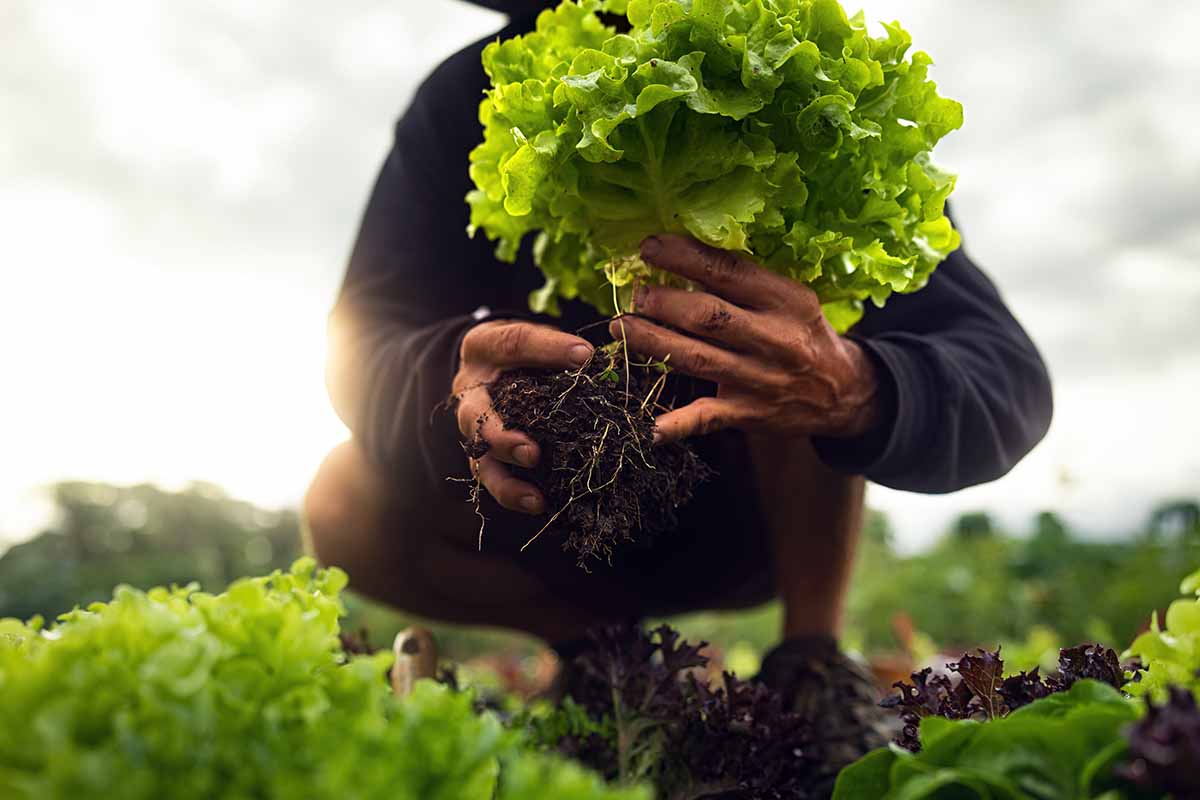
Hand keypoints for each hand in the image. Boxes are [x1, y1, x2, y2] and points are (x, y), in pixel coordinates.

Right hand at [453, 319, 593, 513]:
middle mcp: (470, 392)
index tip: (583, 356)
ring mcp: (473, 428)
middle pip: (477, 418)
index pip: (513, 345)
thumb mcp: (533, 335)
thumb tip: (588, 358)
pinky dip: (513, 494)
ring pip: (480, 460)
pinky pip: (493, 478)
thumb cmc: (520, 350)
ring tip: (534, 498)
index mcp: (483, 348)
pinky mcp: (483, 454)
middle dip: (502, 439)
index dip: (548, 349)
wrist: (490, 364)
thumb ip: (554, 345)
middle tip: (531, 453)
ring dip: (505, 482)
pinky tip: (539, 503)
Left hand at [610, 235, 882, 444]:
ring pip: (698, 360)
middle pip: (708, 317)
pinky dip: (676, 424)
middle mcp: (775, 339)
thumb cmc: (804, 334)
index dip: (685, 257)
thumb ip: (747, 283)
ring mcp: (761, 380)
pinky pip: (707, 418)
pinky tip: (647, 427)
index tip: (649, 248)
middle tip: (634, 295)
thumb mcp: (791, 299)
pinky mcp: (749, 414)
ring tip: (622, 329)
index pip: (730, 272)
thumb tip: (683, 256)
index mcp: (787, 300)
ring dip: (653, 344)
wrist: (846, 393)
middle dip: (663, 303)